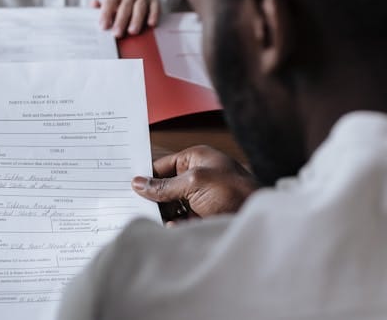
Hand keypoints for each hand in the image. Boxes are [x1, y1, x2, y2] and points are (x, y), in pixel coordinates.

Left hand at [92, 0, 159, 37]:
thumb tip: (93, 4)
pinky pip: (154, 6)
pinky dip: (153, 14)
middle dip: (120, 20)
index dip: (106, 13)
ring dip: (136, 19)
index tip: (103, 26)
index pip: (110, 1)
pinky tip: (150, 24)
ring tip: (132, 32)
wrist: (136, 4)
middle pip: (125, 5)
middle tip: (116, 34)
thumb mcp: (108, 9)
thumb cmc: (118, 9)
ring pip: (139, 6)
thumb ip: (100, 8)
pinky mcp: (154, 1)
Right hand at [131, 145, 258, 221]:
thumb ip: (165, 185)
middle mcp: (198, 176)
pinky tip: (174, 227)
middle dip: (154, 198)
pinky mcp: (203, 217)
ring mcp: (201, 198)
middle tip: (137, 205)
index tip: (128, 185)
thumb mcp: (195, 183)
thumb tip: (139, 183)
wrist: (258, 219)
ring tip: (157, 219)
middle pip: (165, 187)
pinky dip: (175, 225)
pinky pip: (180, 220)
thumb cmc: (236, 192)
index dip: (146, 175)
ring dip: (164, 214)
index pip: (163, 165)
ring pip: (171, 206)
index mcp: (196, 159)